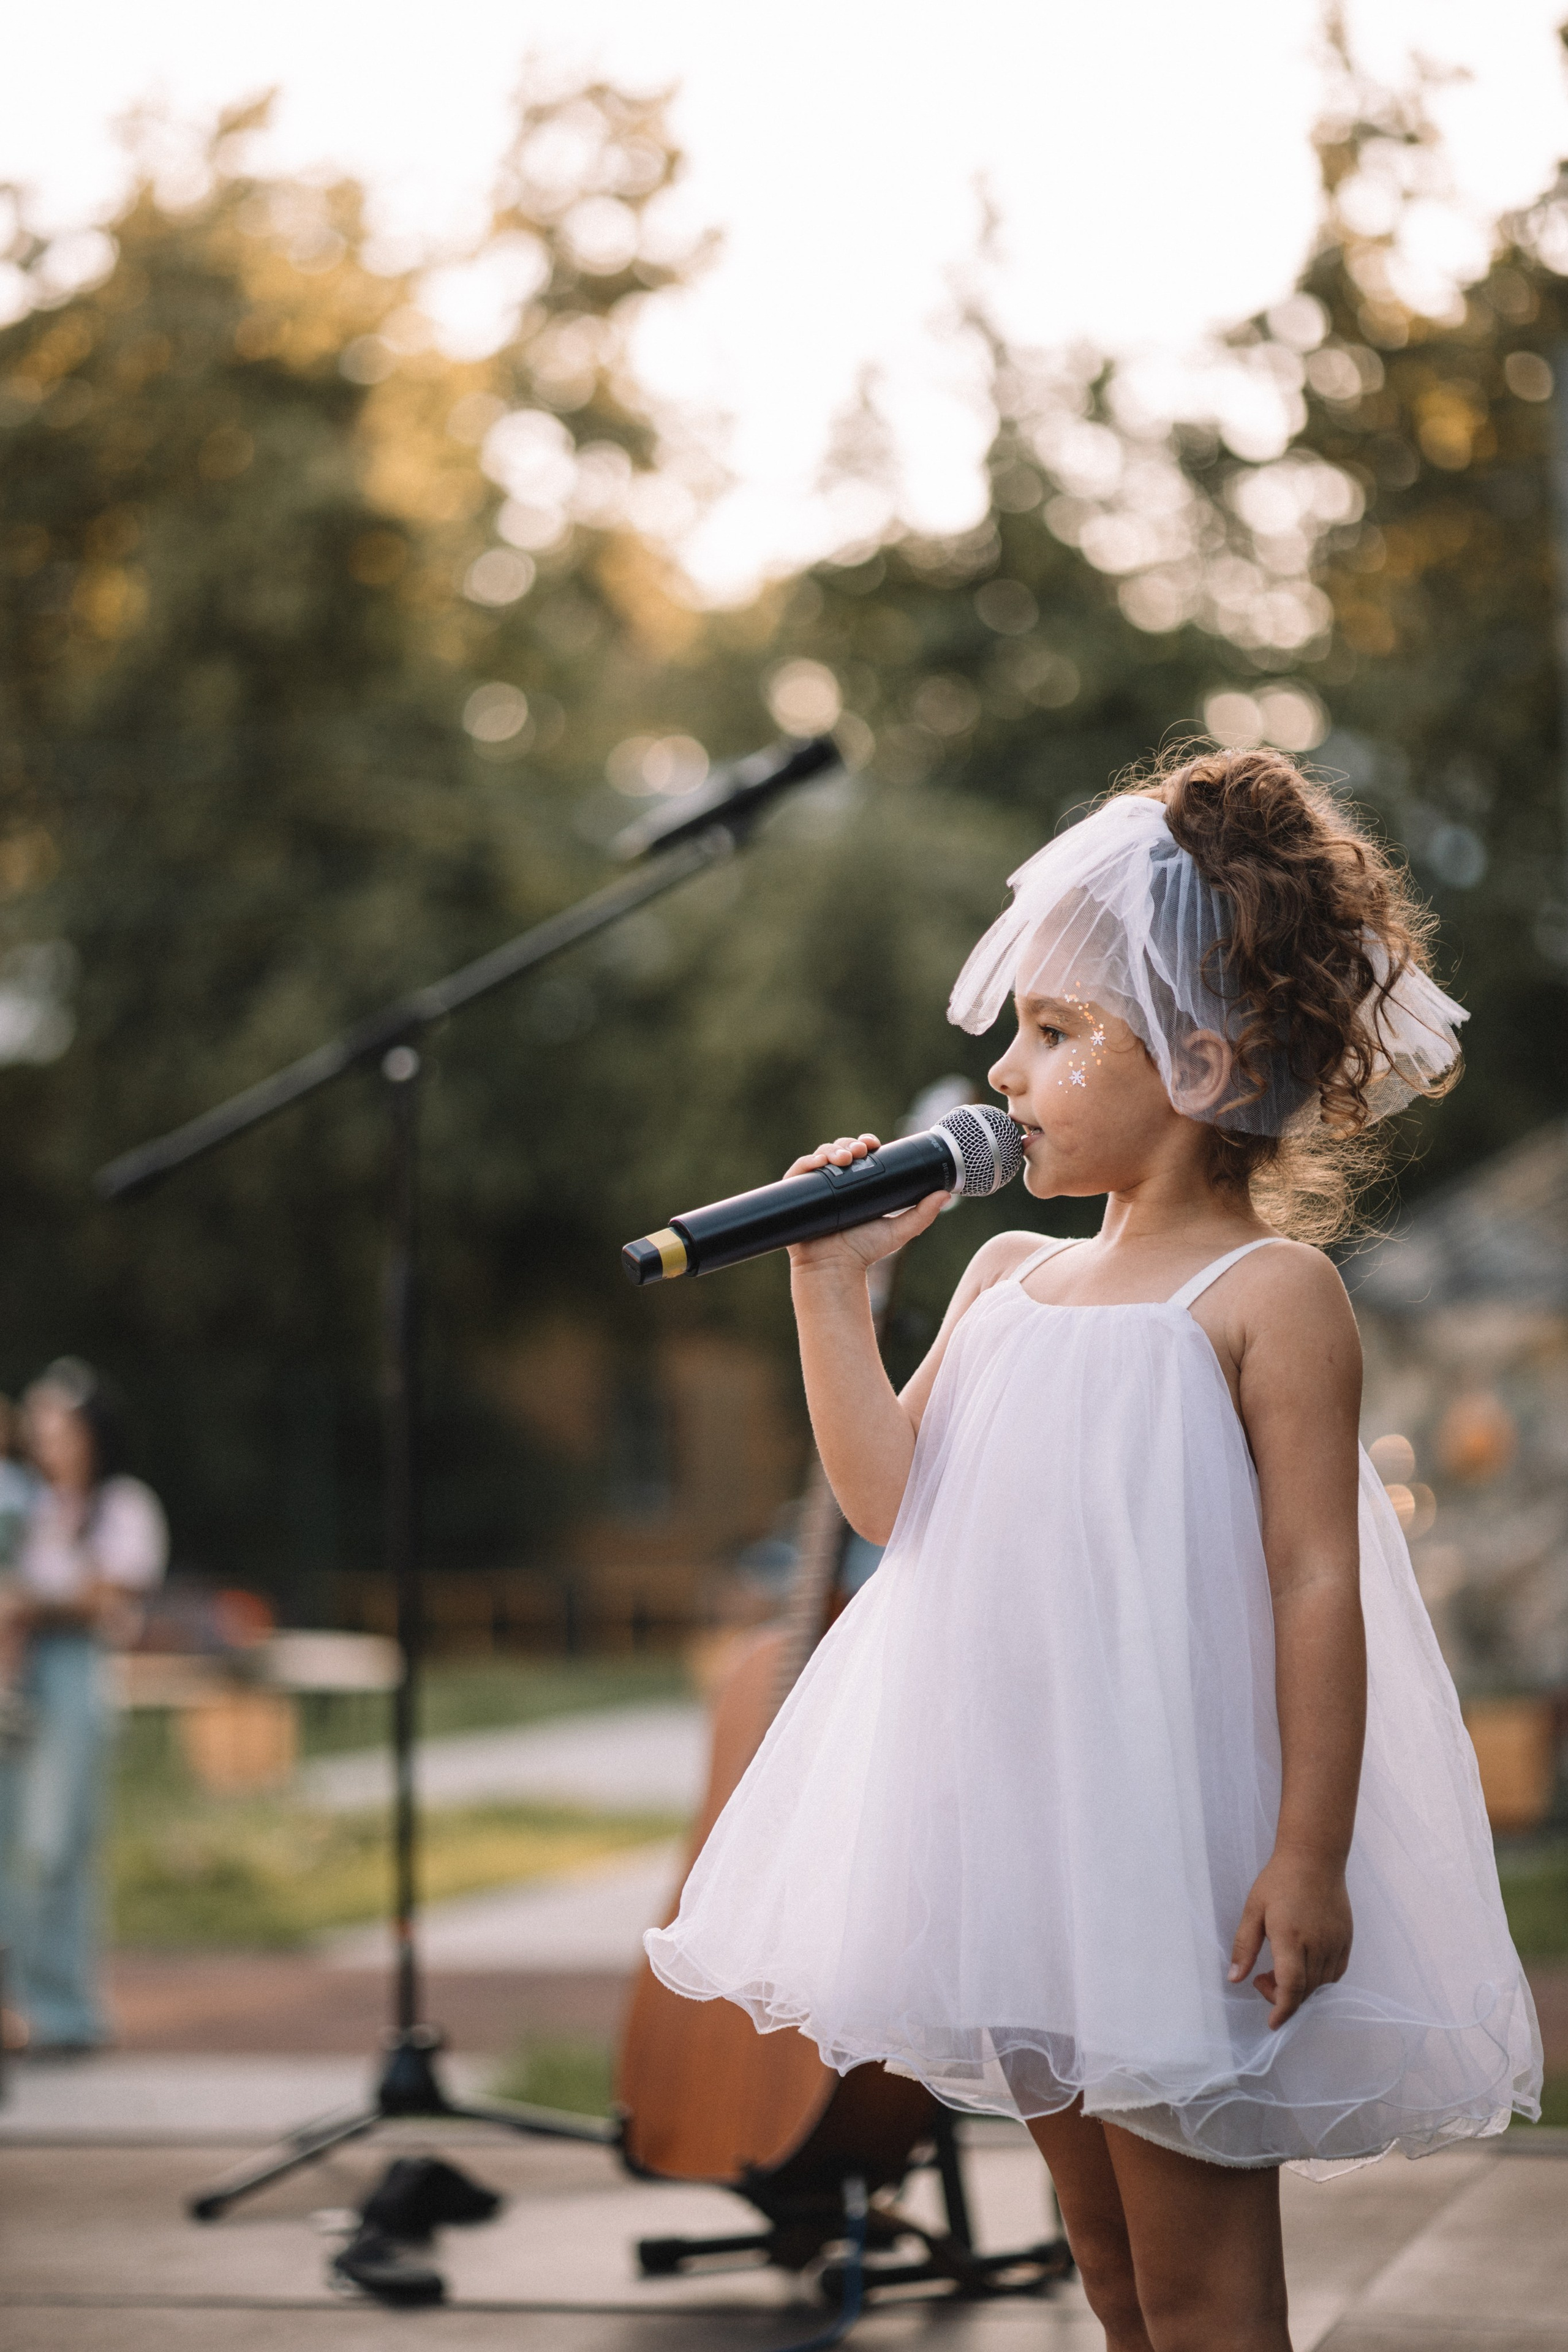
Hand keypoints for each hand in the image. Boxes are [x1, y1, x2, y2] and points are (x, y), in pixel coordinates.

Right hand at [784, 1134, 948, 1276]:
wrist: (836, 1269)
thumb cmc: (864, 1252)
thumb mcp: (899, 1230)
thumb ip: (922, 1214)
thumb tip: (946, 1194)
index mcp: (856, 1186)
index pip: (859, 1155)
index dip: (865, 1143)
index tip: (874, 1143)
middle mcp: (835, 1184)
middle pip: (840, 1151)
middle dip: (849, 1144)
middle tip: (860, 1150)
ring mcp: (815, 1188)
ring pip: (821, 1156)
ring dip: (832, 1149)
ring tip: (845, 1157)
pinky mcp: (795, 1196)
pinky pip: (798, 1172)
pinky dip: (807, 1162)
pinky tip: (819, 1162)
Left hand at [1229, 1850, 1352, 2029]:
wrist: (1314, 1857)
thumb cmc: (1278, 1881)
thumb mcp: (1253, 1909)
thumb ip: (1244, 1946)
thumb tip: (1235, 1979)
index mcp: (1291, 1937)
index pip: (1291, 1987)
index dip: (1282, 2010)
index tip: (1273, 2024)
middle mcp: (1317, 1944)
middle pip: (1305, 1990)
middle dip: (1283, 1997)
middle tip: (1262, 1980)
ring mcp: (1335, 1943)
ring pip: (1321, 1985)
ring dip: (1300, 1990)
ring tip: (1280, 1970)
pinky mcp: (1346, 1940)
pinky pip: (1335, 1973)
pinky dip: (1319, 1980)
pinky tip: (1303, 1967)